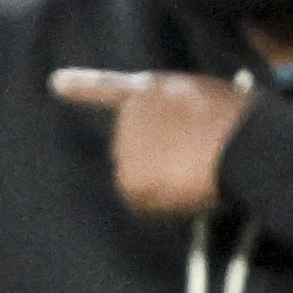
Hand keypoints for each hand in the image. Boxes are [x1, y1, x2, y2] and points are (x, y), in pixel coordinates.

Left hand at [49, 67, 252, 216]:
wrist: (235, 139)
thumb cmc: (237, 120)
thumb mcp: (207, 102)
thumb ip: (182, 117)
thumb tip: (183, 153)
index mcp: (151, 91)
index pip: (109, 89)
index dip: (81, 87)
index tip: (55, 82)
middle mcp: (128, 117)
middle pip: (136, 155)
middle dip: (159, 166)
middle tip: (197, 163)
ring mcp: (124, 149)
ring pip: (142, 185)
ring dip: (165, 189)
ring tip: (198, 172)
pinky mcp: (128, 180)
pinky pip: (147, 208)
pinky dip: (165, 209)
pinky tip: (189, 191)